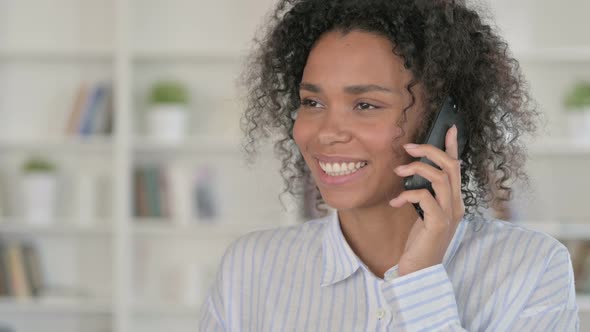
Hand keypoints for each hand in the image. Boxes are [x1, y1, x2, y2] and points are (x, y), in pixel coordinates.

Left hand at [389, 125, 464, 275]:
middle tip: (409, 147)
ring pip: (440, 178)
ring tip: (398, 170)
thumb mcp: (424, 213)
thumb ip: (425, 194)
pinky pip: (425, 197)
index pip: (456, 168)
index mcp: (453, 201)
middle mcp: (456, 205)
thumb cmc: (420, 242)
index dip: (453, 146)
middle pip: (450, 167)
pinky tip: (396, 202)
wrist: (419, 270)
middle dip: (430, 151)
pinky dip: (408, 194)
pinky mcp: (438, 224)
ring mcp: (449, 215)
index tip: (450, 128)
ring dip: (417, 169)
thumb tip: (414, 172)